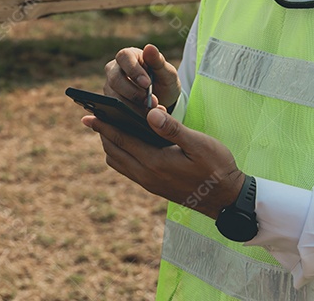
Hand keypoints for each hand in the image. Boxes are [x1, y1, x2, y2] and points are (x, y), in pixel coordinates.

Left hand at [82, 105, 243, 218]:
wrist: (226, 200)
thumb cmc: (217, 168)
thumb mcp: (199, 144)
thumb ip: (172, 129)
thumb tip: (150, 112)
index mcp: (155, 162)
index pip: (122, 140)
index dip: (103, 126)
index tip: (87, 116)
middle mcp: (147, 175)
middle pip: (114, 152)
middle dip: (102, 134)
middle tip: (93, 118)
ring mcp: (150, 183)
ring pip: (119, 163)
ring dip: (111, 145)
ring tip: (108, 128)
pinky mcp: (154, 187)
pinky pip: (128, 170)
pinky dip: (121, 154)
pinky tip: (128, 143)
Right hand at [105, 44, 180, 114]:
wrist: (163, 99)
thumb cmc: (163, 80)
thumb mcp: (167, 72)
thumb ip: (158, 61)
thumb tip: (150, 47)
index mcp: (128, 56)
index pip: (124, 57)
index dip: (133, 70)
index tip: (147, 83)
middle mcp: (114, 70)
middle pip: (115, 79)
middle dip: (134, 92)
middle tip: (151, 102)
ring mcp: (110, 87)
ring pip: (113, 96)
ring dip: (132, 106)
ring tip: (150, 111)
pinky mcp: (110, 102)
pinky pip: (114, 109)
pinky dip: (129, 115)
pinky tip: (142, 119)